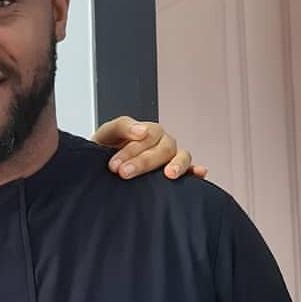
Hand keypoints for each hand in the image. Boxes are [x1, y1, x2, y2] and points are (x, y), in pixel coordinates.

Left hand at [91, 116, 207, 180]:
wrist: (101, 169)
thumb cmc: (104, 152)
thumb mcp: (107, 135)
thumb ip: (122, 126)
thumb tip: (142, 131)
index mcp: (146, 131)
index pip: (146, 135)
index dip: (131, 150)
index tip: (114, 165)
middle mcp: (161, 142)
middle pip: (163, 147)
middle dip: (144, 161)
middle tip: (124, 173)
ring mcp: (170, 157)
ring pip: (181, 156)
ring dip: (176, 164)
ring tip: (169, 175)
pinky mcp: (175, 173)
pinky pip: (191, 170)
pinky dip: (196, 171)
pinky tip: (198, 173)